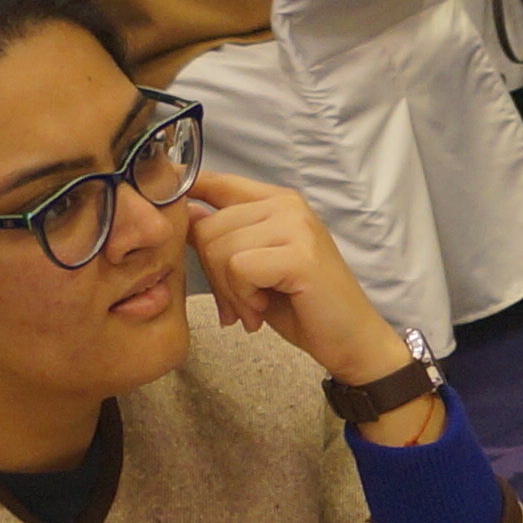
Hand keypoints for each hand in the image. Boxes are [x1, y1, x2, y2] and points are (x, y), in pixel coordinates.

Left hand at [184, 171, 432, 431]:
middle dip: (213, 275)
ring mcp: (295, 226)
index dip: (184, 196)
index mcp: (276, 201)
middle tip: (239, 304)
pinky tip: (262, 309)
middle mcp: (286, 204)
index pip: (214, 182)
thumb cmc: (304, 306)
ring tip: (255, 308)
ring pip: (219, 249)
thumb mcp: (256, 264)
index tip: (170, 217)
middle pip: (207, 227)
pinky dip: (243, 297)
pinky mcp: (299, 255)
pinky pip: (238, 268)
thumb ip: (227, 236)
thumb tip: (185, 214)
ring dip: (229, 291)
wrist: (352, 340)